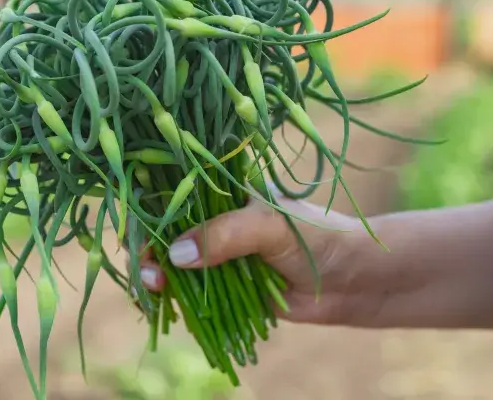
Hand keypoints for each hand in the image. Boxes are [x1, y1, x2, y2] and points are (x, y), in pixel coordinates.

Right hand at [134, 189, 389, 326]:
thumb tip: (175, 256)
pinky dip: (173, 298)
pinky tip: (162, 303)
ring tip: (154, 288)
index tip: (139, 227)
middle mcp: (217, 218)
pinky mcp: (224, 285)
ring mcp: (219, 252)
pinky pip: (190, 291)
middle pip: (167, 229)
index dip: (152, 207)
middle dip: (151, 248)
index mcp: (225, 188)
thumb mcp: (270, 226)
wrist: (353, 280)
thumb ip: (224, 235)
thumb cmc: (318, 237)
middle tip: (148, 269)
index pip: (177, 190)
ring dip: (158, 275)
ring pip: (174, 262)